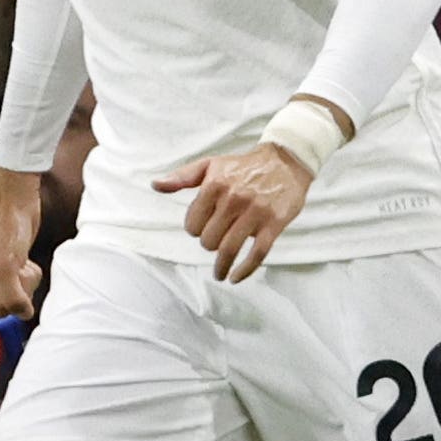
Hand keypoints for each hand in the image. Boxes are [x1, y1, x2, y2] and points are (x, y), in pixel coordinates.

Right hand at [0, 163, 46, 317]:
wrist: (14, 200)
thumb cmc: (2, 228)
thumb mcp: (4, 269)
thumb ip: (12, 297)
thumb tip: (24, 315)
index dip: (11, 298)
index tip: (12, 277)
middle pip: (9, 303)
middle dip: (20, 288)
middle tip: (17, 266)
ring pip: (19, 293)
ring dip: (27, 280)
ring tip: (21, 260)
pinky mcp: (12, 264)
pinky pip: (26, 281)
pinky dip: (30, 272)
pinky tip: (25, 258)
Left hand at [153, 141, 315, 282]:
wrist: (285, 162)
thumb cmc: (243, 166)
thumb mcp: (210, 165)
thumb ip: (182, 177)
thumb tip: (155, 185)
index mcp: (214, 185)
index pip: (192, 223)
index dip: (195, 229)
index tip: (202, 228)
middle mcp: (233, 199)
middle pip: (209, 239)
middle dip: (209, 244)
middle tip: (215, 242)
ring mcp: (255, 212)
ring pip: (228, 248)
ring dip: (221, 266)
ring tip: (219, 272)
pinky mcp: (274, 223)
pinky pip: (257, 253)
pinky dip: (244, 270)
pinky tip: (235, 278)